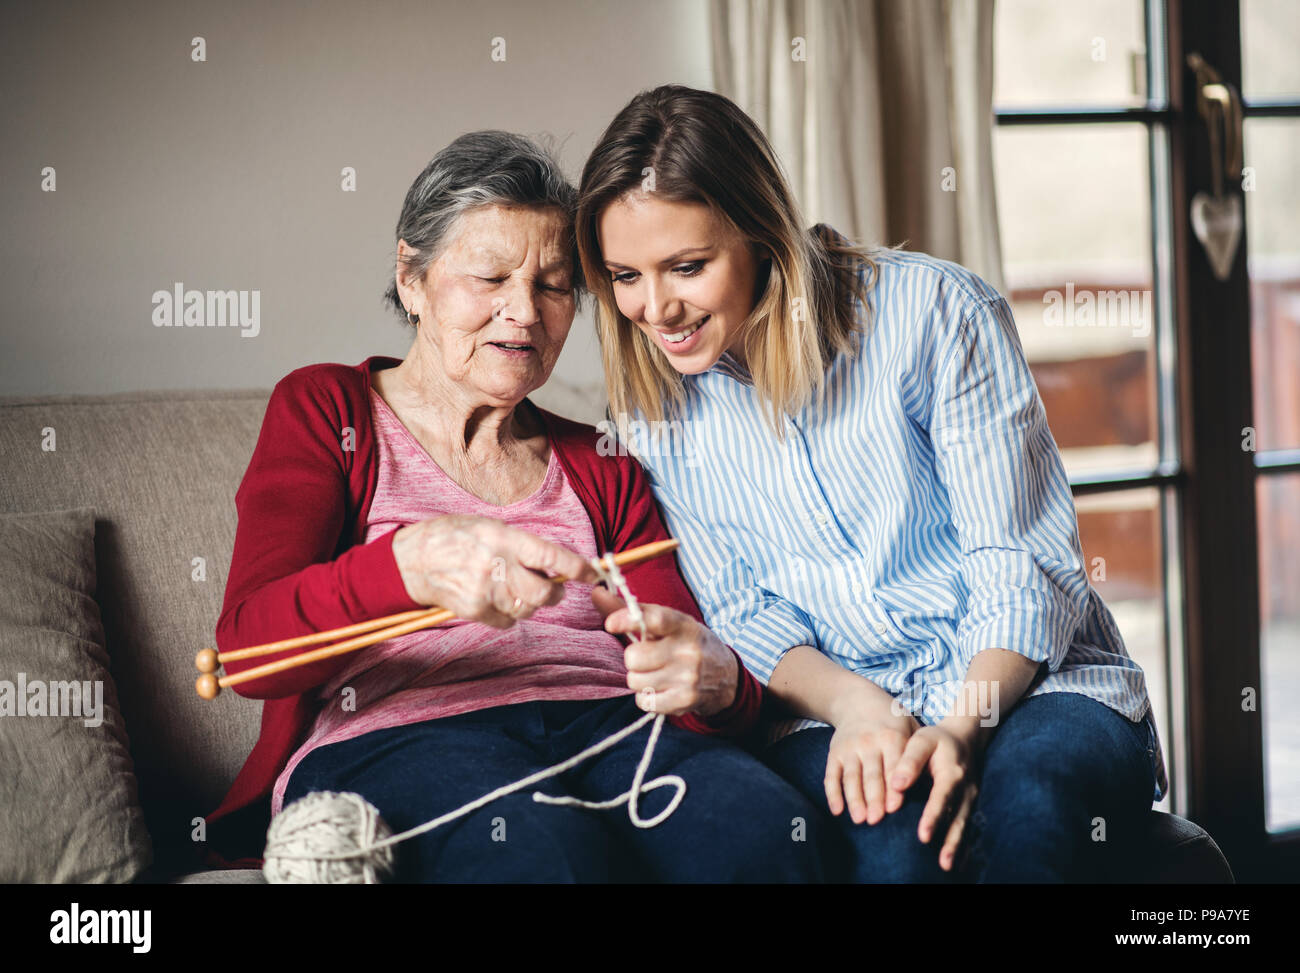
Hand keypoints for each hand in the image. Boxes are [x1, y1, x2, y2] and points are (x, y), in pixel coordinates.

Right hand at [391, 515, 597, 627]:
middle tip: (552, 588)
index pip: (550, 555)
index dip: (577, 567)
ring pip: (528, 609)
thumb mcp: (490, 527)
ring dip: (530, 603)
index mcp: (503, 538)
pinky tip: (496, 599)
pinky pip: (508, 622)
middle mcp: (496, 565)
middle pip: (544, 593)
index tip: (593, 574)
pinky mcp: (474, 610)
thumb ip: (523, 544)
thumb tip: (557, 563)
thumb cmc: (455, 537)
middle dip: (554, 593)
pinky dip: (509, 615)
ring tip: (514, 589)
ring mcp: (484, 591)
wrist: (412, 559)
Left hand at [592, 587, 737, 716]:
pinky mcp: (684, 701)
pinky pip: (644, 701)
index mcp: (683, 625)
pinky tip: (660, 688)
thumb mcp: (668, 623)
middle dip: (633, 659)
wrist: (725, 676)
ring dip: (639, 678)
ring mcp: (687, 678)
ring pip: (635, 681)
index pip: (654, 619)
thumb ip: (630, 611)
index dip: (627, 620)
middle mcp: (688, 651)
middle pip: (634, 658)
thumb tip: (595, 592)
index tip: (611, 624)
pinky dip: (646, 697)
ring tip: (655, 673)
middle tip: (646, 657)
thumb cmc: (686, 643)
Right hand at [824, 699, 920, 825]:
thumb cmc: (892, 721)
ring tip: (859, 819)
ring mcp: (850, 748)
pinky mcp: (834, 753)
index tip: (894, 808)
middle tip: (876, 821)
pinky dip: (833, 793)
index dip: (893, 787)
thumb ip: (917, 753)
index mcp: (891, 737)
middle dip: (873, 798)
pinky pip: (831, 775)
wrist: (857, 701)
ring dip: (854, 799)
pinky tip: (838, 810)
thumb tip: (933, 782)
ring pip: (851, 776)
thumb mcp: (909, 727)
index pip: (893, 766)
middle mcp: (869, 743)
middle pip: (871, 774)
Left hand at [889, 723, 979, 871]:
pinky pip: (967, 826)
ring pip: (963, 825)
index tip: (923, 835)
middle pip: (957, 816)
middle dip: (949, 839)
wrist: (966, 737)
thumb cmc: (937, 740)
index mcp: (952, 772)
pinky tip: (957, 863)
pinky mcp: (969, 804)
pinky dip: (963, 845)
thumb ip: (908, 761)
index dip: (933, 816)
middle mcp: (965, 788)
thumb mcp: (922, 741)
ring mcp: (970, 798)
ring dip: (957, 846)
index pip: (942, 797)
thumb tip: (896, 785)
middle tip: (940, 860)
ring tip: (947, 866)